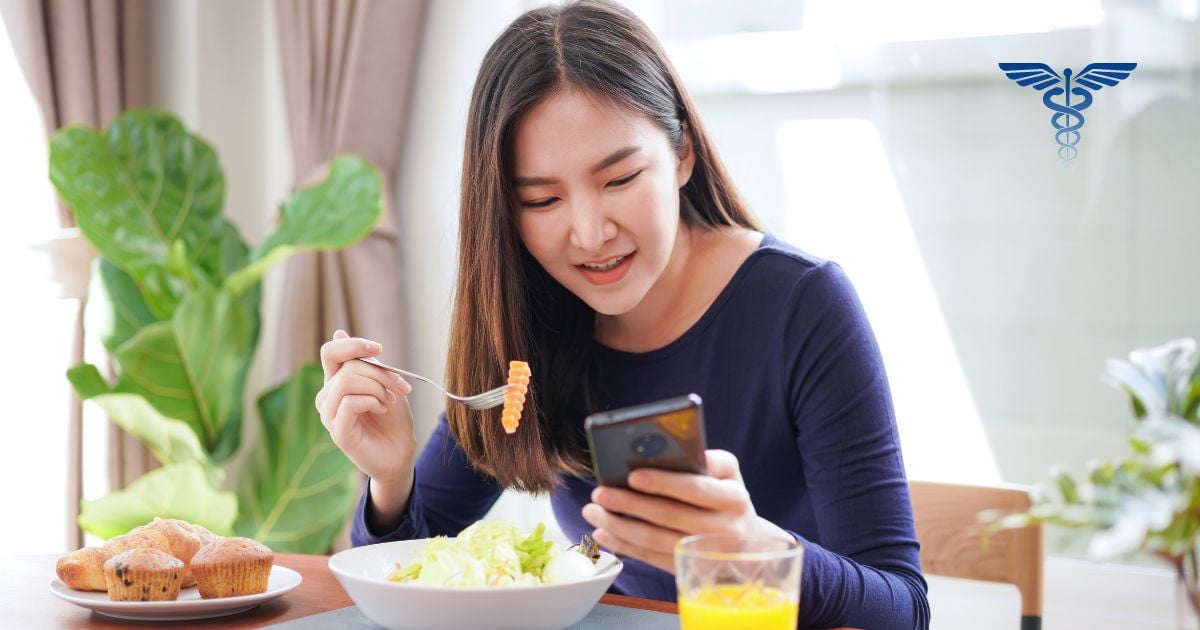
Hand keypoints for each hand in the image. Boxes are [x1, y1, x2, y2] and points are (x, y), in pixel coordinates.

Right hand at [315, 330, 415, 484]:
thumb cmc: (392, 417)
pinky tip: (381, 410)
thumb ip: (365, 362)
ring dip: (377, 387)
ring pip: (347, 381)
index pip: (330, 352)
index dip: (353, 345)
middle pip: (347, 366)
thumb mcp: (383, 383)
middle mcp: (327, 397)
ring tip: (389, 401)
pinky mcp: (337, 432)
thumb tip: (338, 332)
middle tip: (401, 387)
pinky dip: (371, 401)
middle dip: (380, 372)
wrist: (400, 451)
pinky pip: (350, 402)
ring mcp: (329, 415)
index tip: (378, 349)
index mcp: (336, 382)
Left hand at [581, 449, 793, 572]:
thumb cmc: (727, 497)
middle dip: (628, 503)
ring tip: (592, 512)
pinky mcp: (688, 570)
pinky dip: (624, 545)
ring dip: (618, 526)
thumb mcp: (728, 474)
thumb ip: (705, 460)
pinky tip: (603, 534)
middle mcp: (725, 530)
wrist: (747, 543)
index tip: (633, 475)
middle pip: (669, 516)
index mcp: (734, 498)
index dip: (663, 482)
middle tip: (599, 493)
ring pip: (655, 539)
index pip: (695, 489)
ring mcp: (705, 554)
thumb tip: (662, 450)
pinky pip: (650, 557)